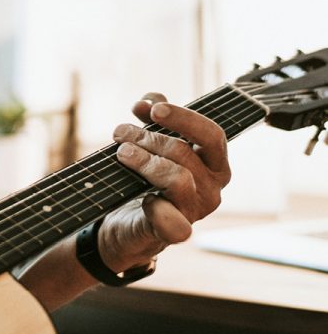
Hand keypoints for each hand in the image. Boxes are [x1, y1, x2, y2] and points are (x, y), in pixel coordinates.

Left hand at [97, 93, 229, 271]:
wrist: (126, 223)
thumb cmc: (144, 179)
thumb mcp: (150, 144)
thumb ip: (154, 118)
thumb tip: (148, 100)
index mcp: (213, 165)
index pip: (212, 134)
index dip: (183, 117)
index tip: (153, 109)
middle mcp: (211, 189)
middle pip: (184, 152)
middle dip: (147, 136)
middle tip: (120, 132)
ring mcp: (194, 212)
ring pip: (177, 178)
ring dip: (143, 160)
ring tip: (121, 153)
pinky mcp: (174, 233)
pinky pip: (172, 222)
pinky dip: (155, 208)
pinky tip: (142, 199)